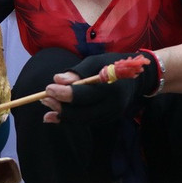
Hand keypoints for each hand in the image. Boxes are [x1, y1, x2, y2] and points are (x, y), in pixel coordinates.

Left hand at [41, 52, 157, 126]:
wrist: (137, 79)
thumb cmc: (113, 64)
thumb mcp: (97, 61)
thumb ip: (78, 72)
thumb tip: (58, 79)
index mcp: (111, 87)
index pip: (86, 95)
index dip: (65, 93)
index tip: (48, 88)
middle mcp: (113, 104)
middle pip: (83, 113)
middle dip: (61, 107)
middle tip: (44, 99)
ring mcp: (111, 114)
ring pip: (83, 120)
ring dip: (63, 115)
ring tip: (46, 106)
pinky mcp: (107, 119)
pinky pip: (86, 121)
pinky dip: (70, 119)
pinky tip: (56, 114)